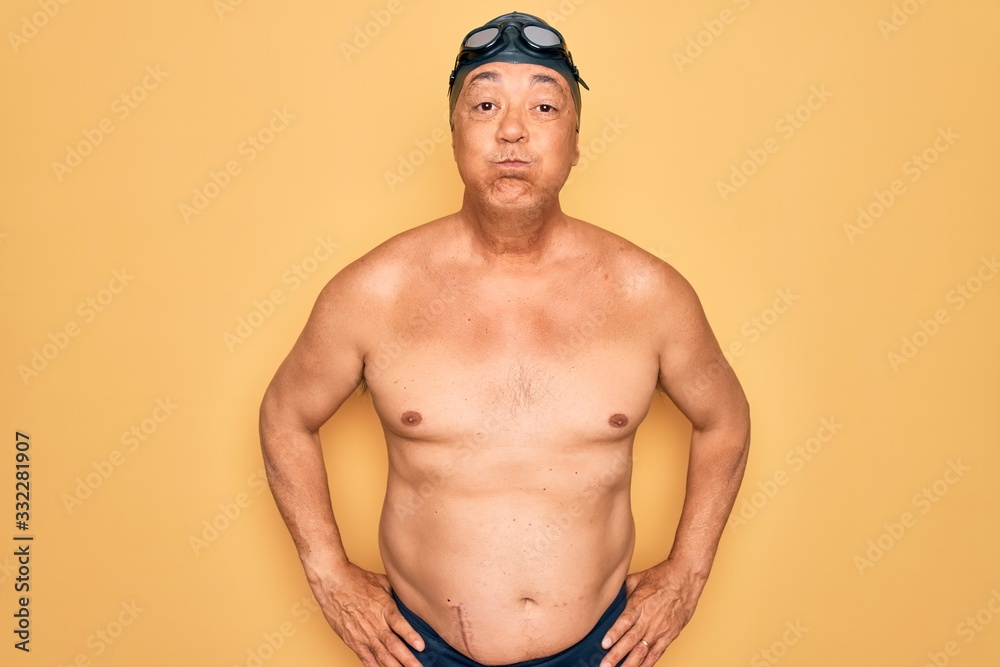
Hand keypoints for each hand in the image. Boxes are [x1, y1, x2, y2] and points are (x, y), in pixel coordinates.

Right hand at [310, 562, 425, 666]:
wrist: (332, 582)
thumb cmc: (356, 580)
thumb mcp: (382, 581)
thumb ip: (396, 593)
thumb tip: (409, 596)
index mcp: (384, 608)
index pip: (401, 625)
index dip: (411, 636)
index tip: (421, 647)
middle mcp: (375, 624)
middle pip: (394, 645)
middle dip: (407, 659)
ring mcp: (363, 634)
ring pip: (381, 655)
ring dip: (394, 666)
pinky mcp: (352, 639)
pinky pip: (364, 656)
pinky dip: (372, 665)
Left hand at [599, 560, 704, 666]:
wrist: (685, 578)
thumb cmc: (661, 576)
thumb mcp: (637, 579)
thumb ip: (622, 590)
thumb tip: (609, 594)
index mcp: (638, 605)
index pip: (623, 623)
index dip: (613, 634)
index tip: (604, 644)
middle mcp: (648, 620)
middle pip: (629, 641)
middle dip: (616, 655)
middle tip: (605, 665)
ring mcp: (659, 629)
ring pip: (642, 650)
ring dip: (630, 663)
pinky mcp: (670, 635)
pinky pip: (657, 652)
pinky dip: (648, 663)